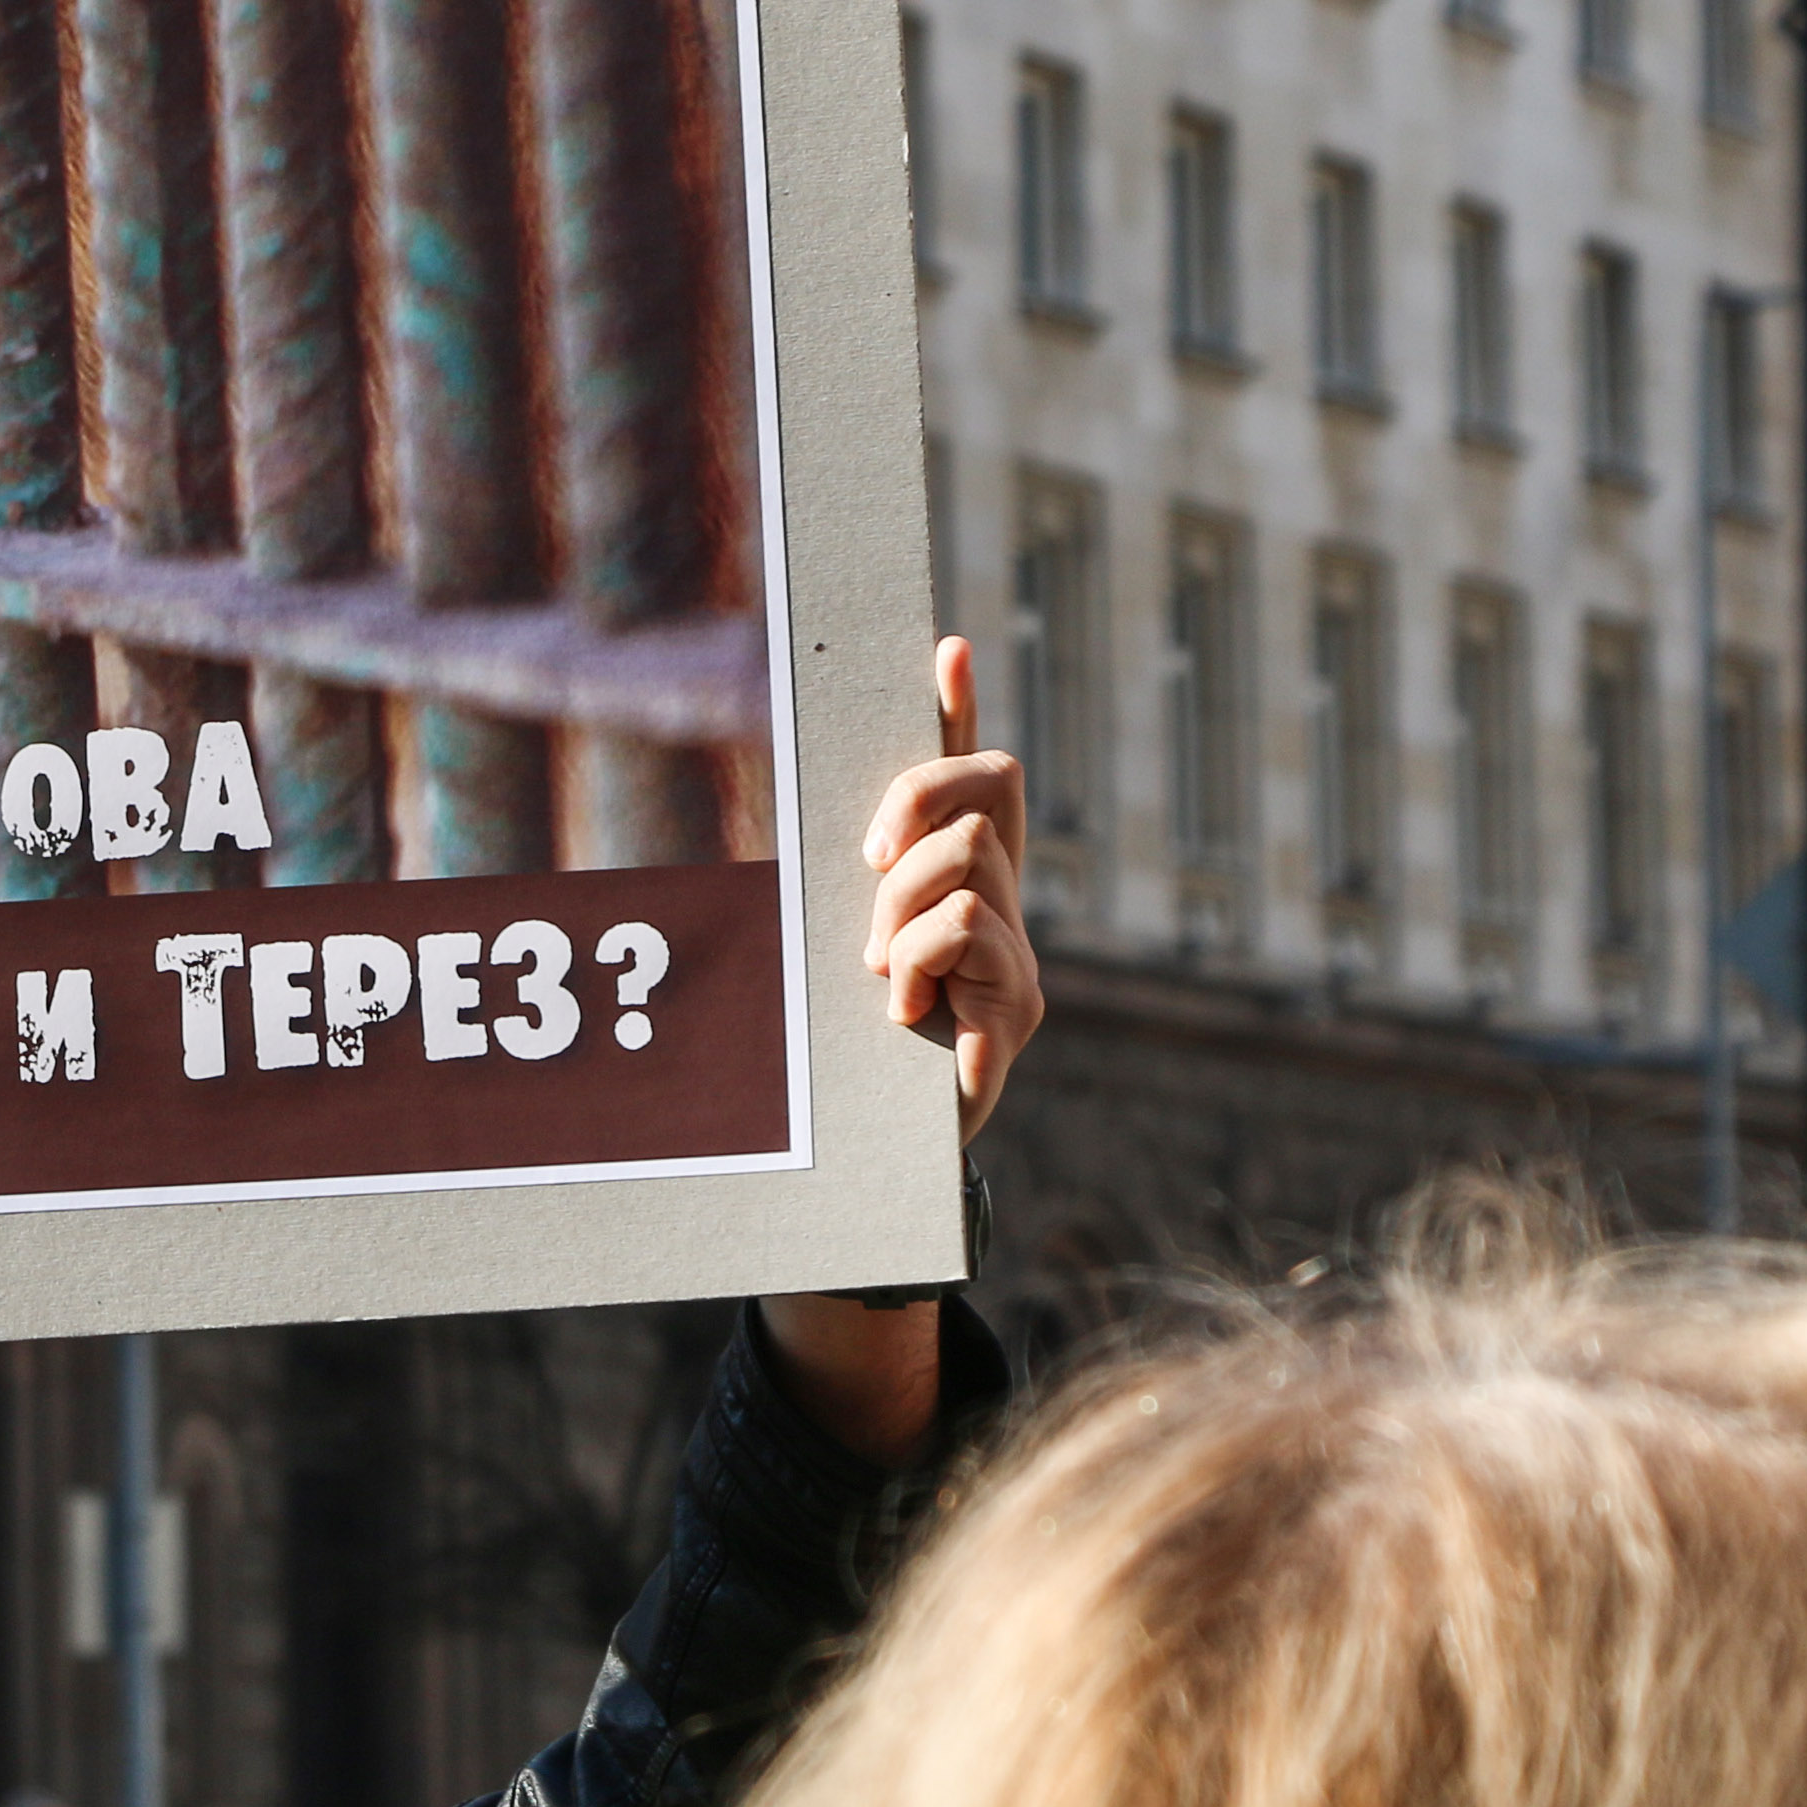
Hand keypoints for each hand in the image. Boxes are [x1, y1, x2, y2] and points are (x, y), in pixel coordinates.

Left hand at [758, 639, 1042, 1467]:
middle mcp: (1002, 903)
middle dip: (914, 814)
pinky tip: (903, 1012)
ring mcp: (1019, 956)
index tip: (937, 644)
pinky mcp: (1019, 1011)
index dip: (955, 710)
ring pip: (969, 866)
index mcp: (951, 877)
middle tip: (867, 879)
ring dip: (903, 913)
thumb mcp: (823, 947)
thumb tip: (787, 833)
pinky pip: (977, 935)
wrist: (877, 1161)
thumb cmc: (846, 1049)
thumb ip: (825, 882)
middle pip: (985, 789)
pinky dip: (928, 961)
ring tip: (880, 978)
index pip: (970, 775)